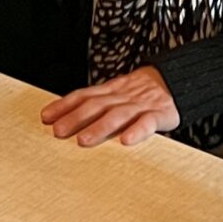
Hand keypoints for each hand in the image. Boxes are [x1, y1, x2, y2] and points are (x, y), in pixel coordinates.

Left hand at [40, 66, 179, 147]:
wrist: (177, 80)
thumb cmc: (140, 93)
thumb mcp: (116, 93)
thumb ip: (96, 103)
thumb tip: (63, 118)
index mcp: (110, 90)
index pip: (84, 95)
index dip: (64, 105)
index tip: (45, 116)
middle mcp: (122, 96)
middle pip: (96, 105)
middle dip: (75, 118)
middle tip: (58, 131)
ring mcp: (140, 105)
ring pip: (118, 114)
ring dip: (99, 127)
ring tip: (84, 140)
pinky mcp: (160, 114)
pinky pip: (147, 122)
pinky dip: (137, 131)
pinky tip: (127, 141)